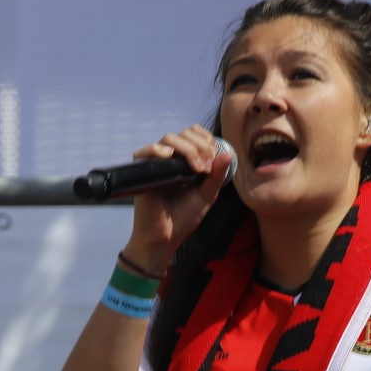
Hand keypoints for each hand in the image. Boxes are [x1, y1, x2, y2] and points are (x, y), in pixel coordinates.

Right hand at [121, 124, 234, 273]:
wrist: (165, 237)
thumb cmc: (184, 217)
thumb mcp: (207, 195)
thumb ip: (217, 175)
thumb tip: (228, 153)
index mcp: (185, 161)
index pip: (195, 135)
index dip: (206, 141)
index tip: (212, 161)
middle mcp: (170, 159)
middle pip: (184, 133)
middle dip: (200, 146)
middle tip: (205, 169)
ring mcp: (156, 164)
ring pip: (169, 138)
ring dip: (187, 149)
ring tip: (196, 169)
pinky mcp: (141, 172)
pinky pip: (144, 151)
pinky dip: (157, 149)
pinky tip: (169, 157)